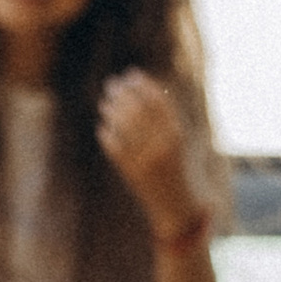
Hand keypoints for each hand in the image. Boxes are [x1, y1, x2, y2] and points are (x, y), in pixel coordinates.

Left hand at [95, 69, 197, 228]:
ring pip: (123, 126)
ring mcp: (146, 159)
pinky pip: (114, 148)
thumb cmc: (176, 168)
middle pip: (137, 109)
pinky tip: (103, 127)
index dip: (142, 84)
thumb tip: (140, 92)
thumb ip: (162, 119)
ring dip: (111, 111)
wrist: (176, 206)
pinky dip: (107, 134)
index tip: (131, 74)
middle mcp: (162, 144)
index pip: (156, 100)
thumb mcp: (176, 141)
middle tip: (112, 85)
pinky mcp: (132, 173)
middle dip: (122, 94)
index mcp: (176, 133)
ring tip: (105, 103)